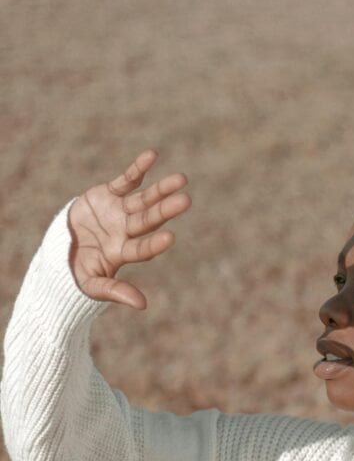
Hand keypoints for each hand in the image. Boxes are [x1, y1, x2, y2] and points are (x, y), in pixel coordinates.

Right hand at [67, 148, 190, 309]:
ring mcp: (120, 212)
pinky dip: (138, 169)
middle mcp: (126, 231)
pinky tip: (152, 155)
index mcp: (122, 252)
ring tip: (182, 179)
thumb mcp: (92, 284)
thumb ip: (115, 291)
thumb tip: (144, 305)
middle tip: (186, 200)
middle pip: (149, 220)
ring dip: (161, 189)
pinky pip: (127, 180)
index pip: (142, 248)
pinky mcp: (109, 194)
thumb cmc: (77, 271)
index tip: (170, 238)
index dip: (154, 244)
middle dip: (166, 210)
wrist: (60, 248)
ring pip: (144, 199)